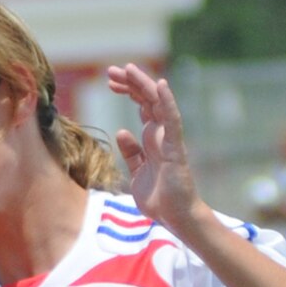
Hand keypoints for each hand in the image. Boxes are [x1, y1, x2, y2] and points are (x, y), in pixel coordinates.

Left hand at [107, 63, 205, 235]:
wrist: (175, 217)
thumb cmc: (159, 198)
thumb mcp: (137, 172)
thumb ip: (131, 153)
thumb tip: (122, 131)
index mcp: (152, 138)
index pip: (141, 105)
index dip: (127, 90)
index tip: (110, 81)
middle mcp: (161, 134)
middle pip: (147, 99)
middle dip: (130, 83)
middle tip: (111, 70)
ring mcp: (169, 138)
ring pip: (157, 104)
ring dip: (143, 85)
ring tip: (127, 69)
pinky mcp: (175, 148)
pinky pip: (172, 120)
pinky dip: (167, 102)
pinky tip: (160, 85)